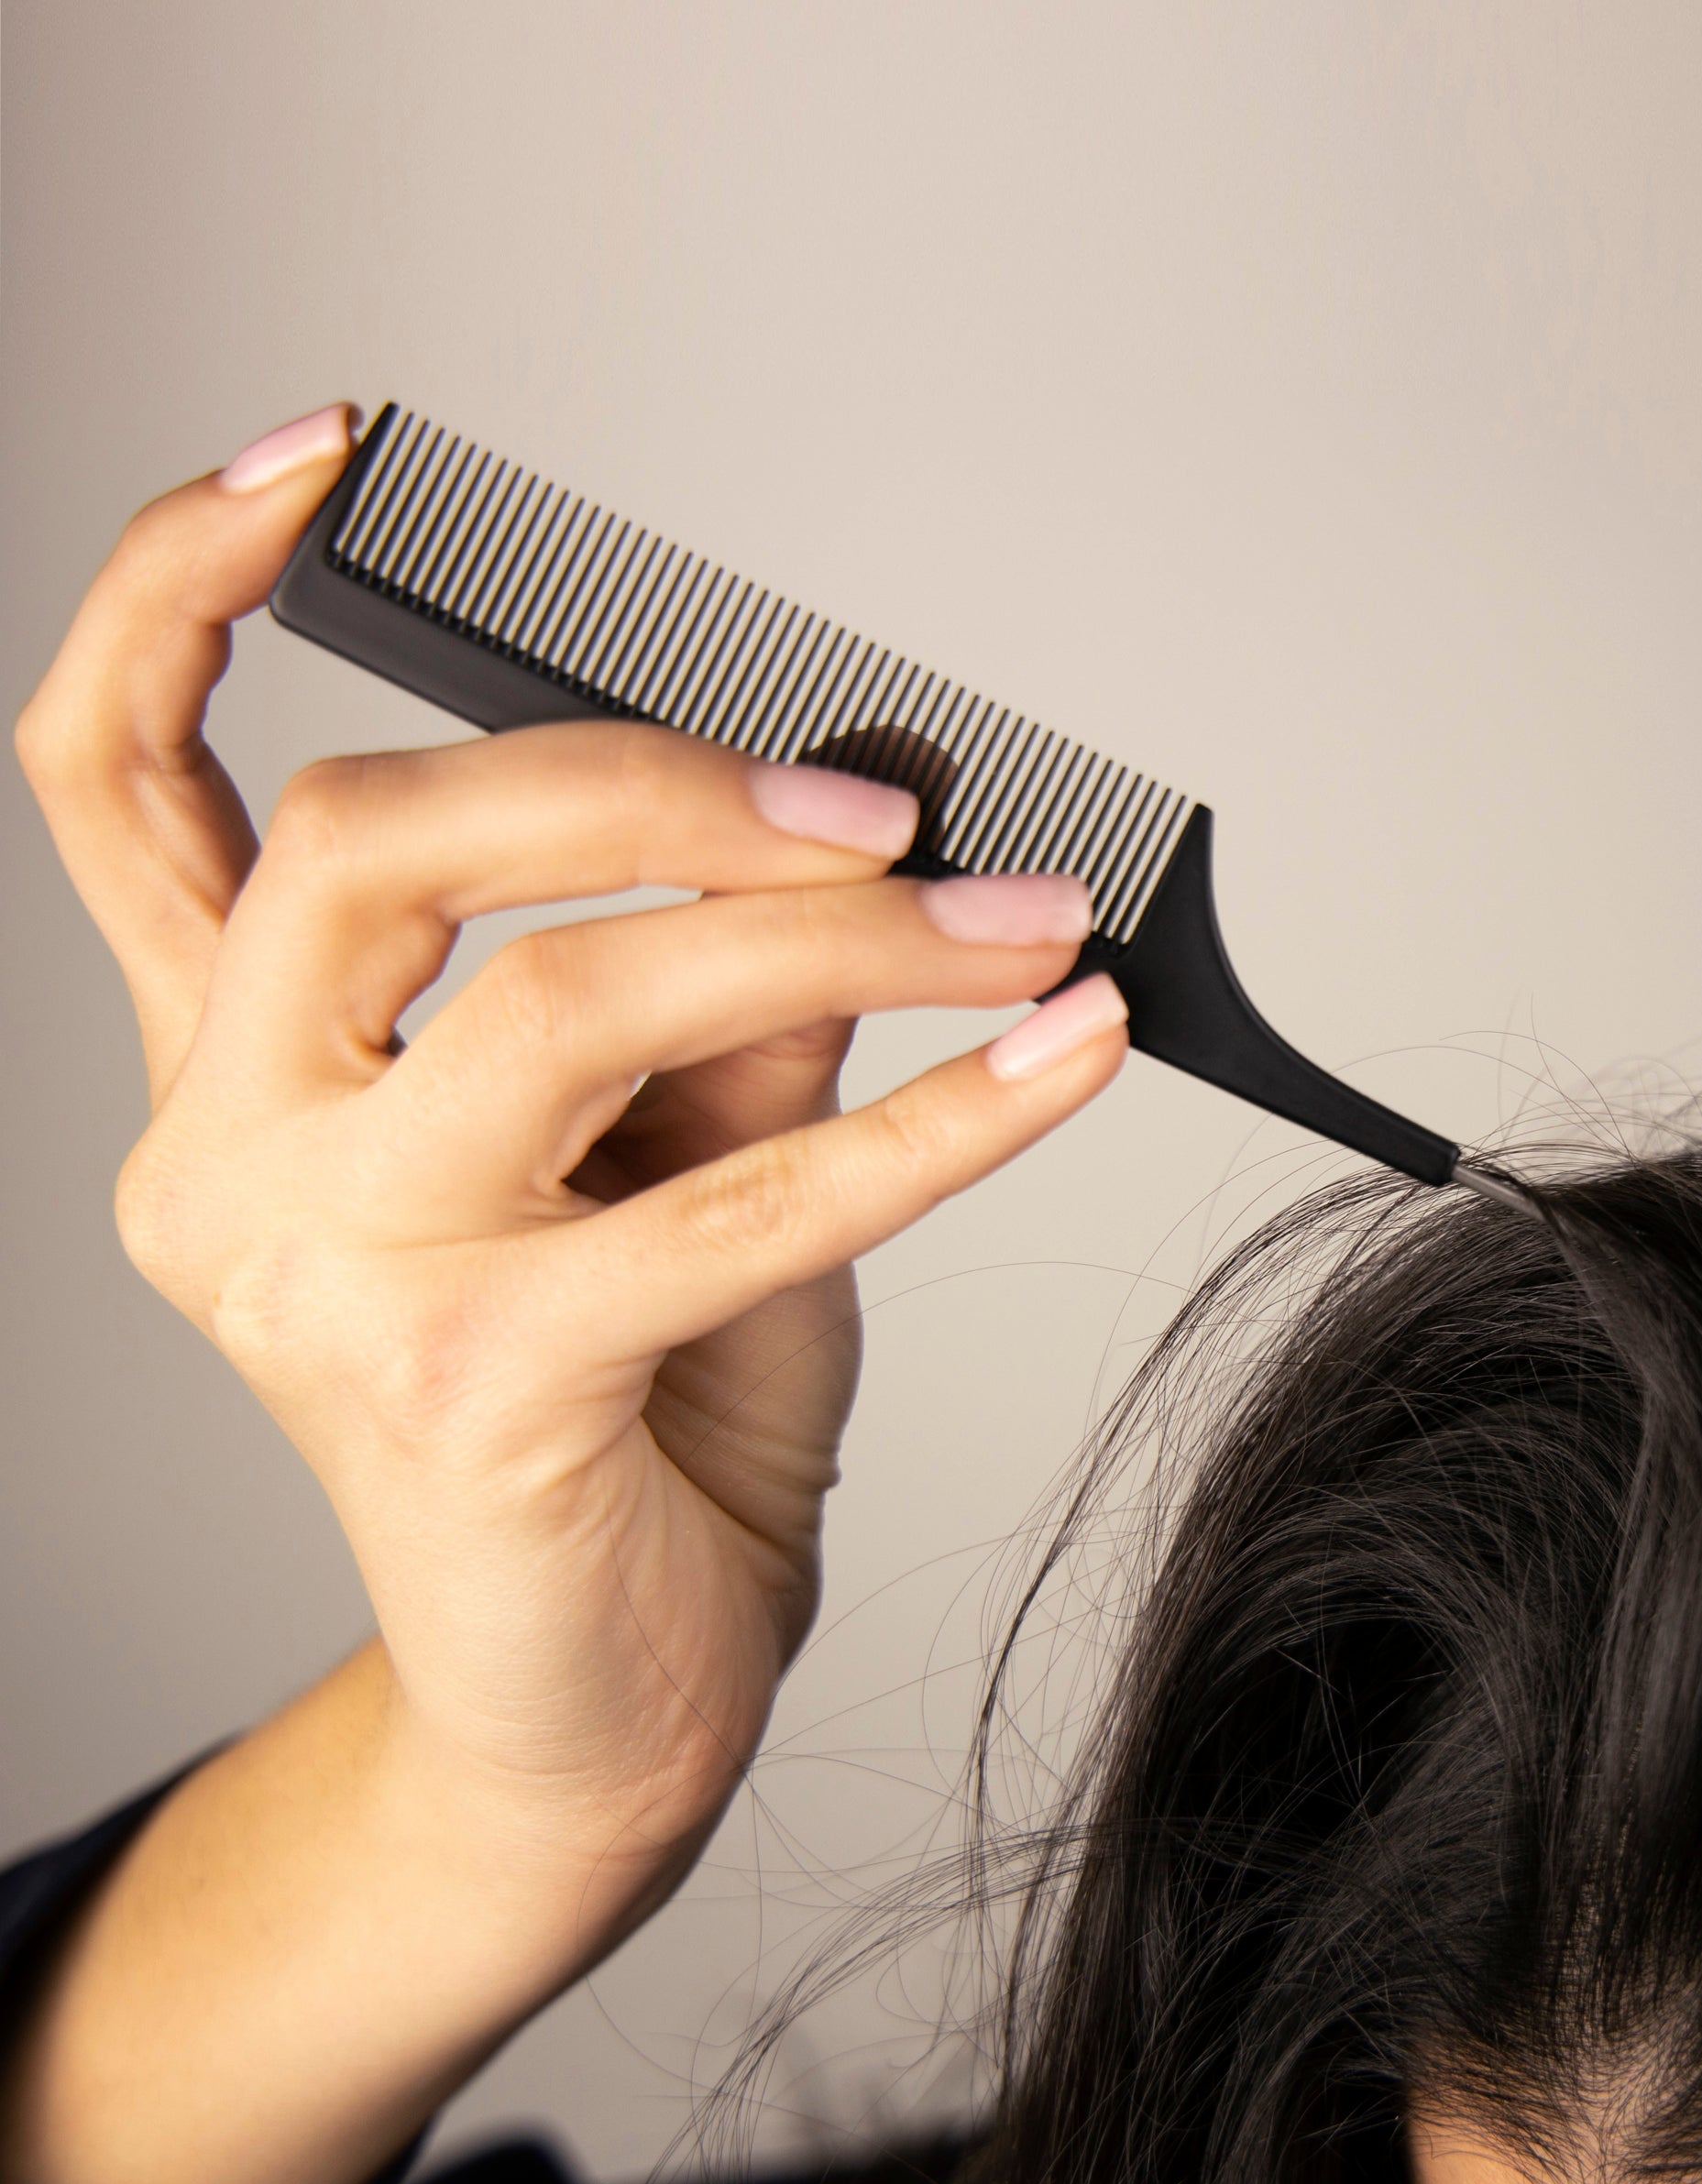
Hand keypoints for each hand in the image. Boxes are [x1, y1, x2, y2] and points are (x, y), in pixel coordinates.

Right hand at [3, 403, 1127, 2183]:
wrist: (600, 1689)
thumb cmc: (629, 1414)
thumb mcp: (671, 1153)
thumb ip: (723, 984)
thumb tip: (867, 787)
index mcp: (236, 1068)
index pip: (114, 781)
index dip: (178, 582)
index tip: (324, 450)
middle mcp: (234, 1155)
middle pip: (378, 843)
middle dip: (647, 775)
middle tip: (869, 802)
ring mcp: (328, 1279)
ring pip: (565, 1001)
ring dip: (832, 935)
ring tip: (1012, 924)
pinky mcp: (473, 1391)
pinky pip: (737, 1203)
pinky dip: (934, 1116)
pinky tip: (1060, 1057)